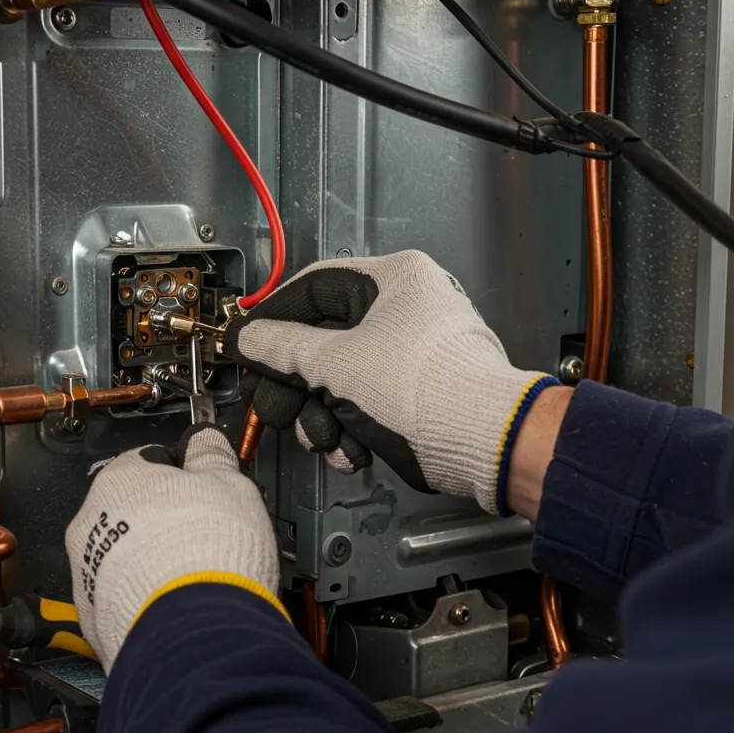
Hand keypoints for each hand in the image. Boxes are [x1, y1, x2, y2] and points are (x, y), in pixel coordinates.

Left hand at [65, 425, 284, 671]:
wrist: (195, 631)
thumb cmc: (208, 554)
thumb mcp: (229, 483)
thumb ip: (211, 456)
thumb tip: (205, 441)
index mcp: (119, 480)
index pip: (148, 461)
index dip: (182, 475)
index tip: (203, 489)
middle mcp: (90, 523)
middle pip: (131, 512)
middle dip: (164, 521)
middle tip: (204, 535)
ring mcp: (87, 574)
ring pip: (122, 558)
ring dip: (151, 562)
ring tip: (192, 576)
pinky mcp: (94, 619)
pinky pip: (121, 599)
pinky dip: (144, 600)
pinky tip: (176, 605)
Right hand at [223, 250, 559, 514]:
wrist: (487, 447)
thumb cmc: (430, 393)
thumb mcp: (335, 367)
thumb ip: (281, 349)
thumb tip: (249, 338)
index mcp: (393, 280)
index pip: (312, 288)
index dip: (272, 319)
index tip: (246, 344)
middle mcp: (404, 310)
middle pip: (321, 342)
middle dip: (296, 387)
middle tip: (276, 406)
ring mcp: (410, 353)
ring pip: (338, 380)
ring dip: (321, 418)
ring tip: (326, 439)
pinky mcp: (415, 393)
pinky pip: (362, 404)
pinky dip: (349, 431)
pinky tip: (353, 451)